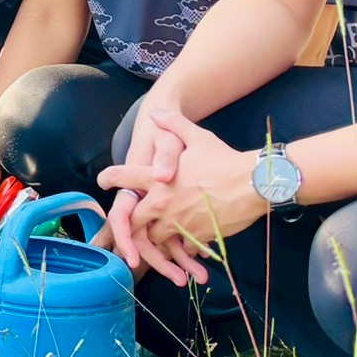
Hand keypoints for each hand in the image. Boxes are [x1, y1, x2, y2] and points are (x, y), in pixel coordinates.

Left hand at [101, 105, 266, 286]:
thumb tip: (155, 110)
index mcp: (157, 179)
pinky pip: (181, 246)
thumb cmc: (223, 159)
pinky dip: (181, 245)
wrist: (252, 184)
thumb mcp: (196, 136)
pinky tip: (186, 241)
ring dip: (155, 235)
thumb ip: (172, 123)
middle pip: (133, 219)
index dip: (109, 179)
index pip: (122, 178)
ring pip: (154, 237)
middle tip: (132, 218)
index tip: (103, 181)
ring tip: (157, 233)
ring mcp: (178, 223)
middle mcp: (162, 204)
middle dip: (131, 220)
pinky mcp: (196, 237)